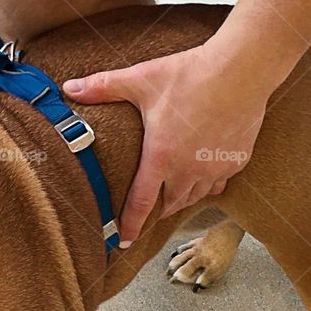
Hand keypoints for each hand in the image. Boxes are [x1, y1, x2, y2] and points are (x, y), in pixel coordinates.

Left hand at [64, 41, 272, 245]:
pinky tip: (201, 175)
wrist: (242, 69)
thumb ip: (103, 87)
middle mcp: (188, 169)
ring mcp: (215, 168)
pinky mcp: (236, 161)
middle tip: (147, 211)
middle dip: (156, 210)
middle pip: (169, 204)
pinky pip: (217, 184)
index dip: (130, 224)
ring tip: (170, 196)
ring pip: (193, 197)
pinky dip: (206, 185)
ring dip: (180, 199)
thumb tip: (68, 88)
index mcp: (161, 156)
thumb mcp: (141, 79)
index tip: (123, 241)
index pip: (141, 202)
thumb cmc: (189, 74)